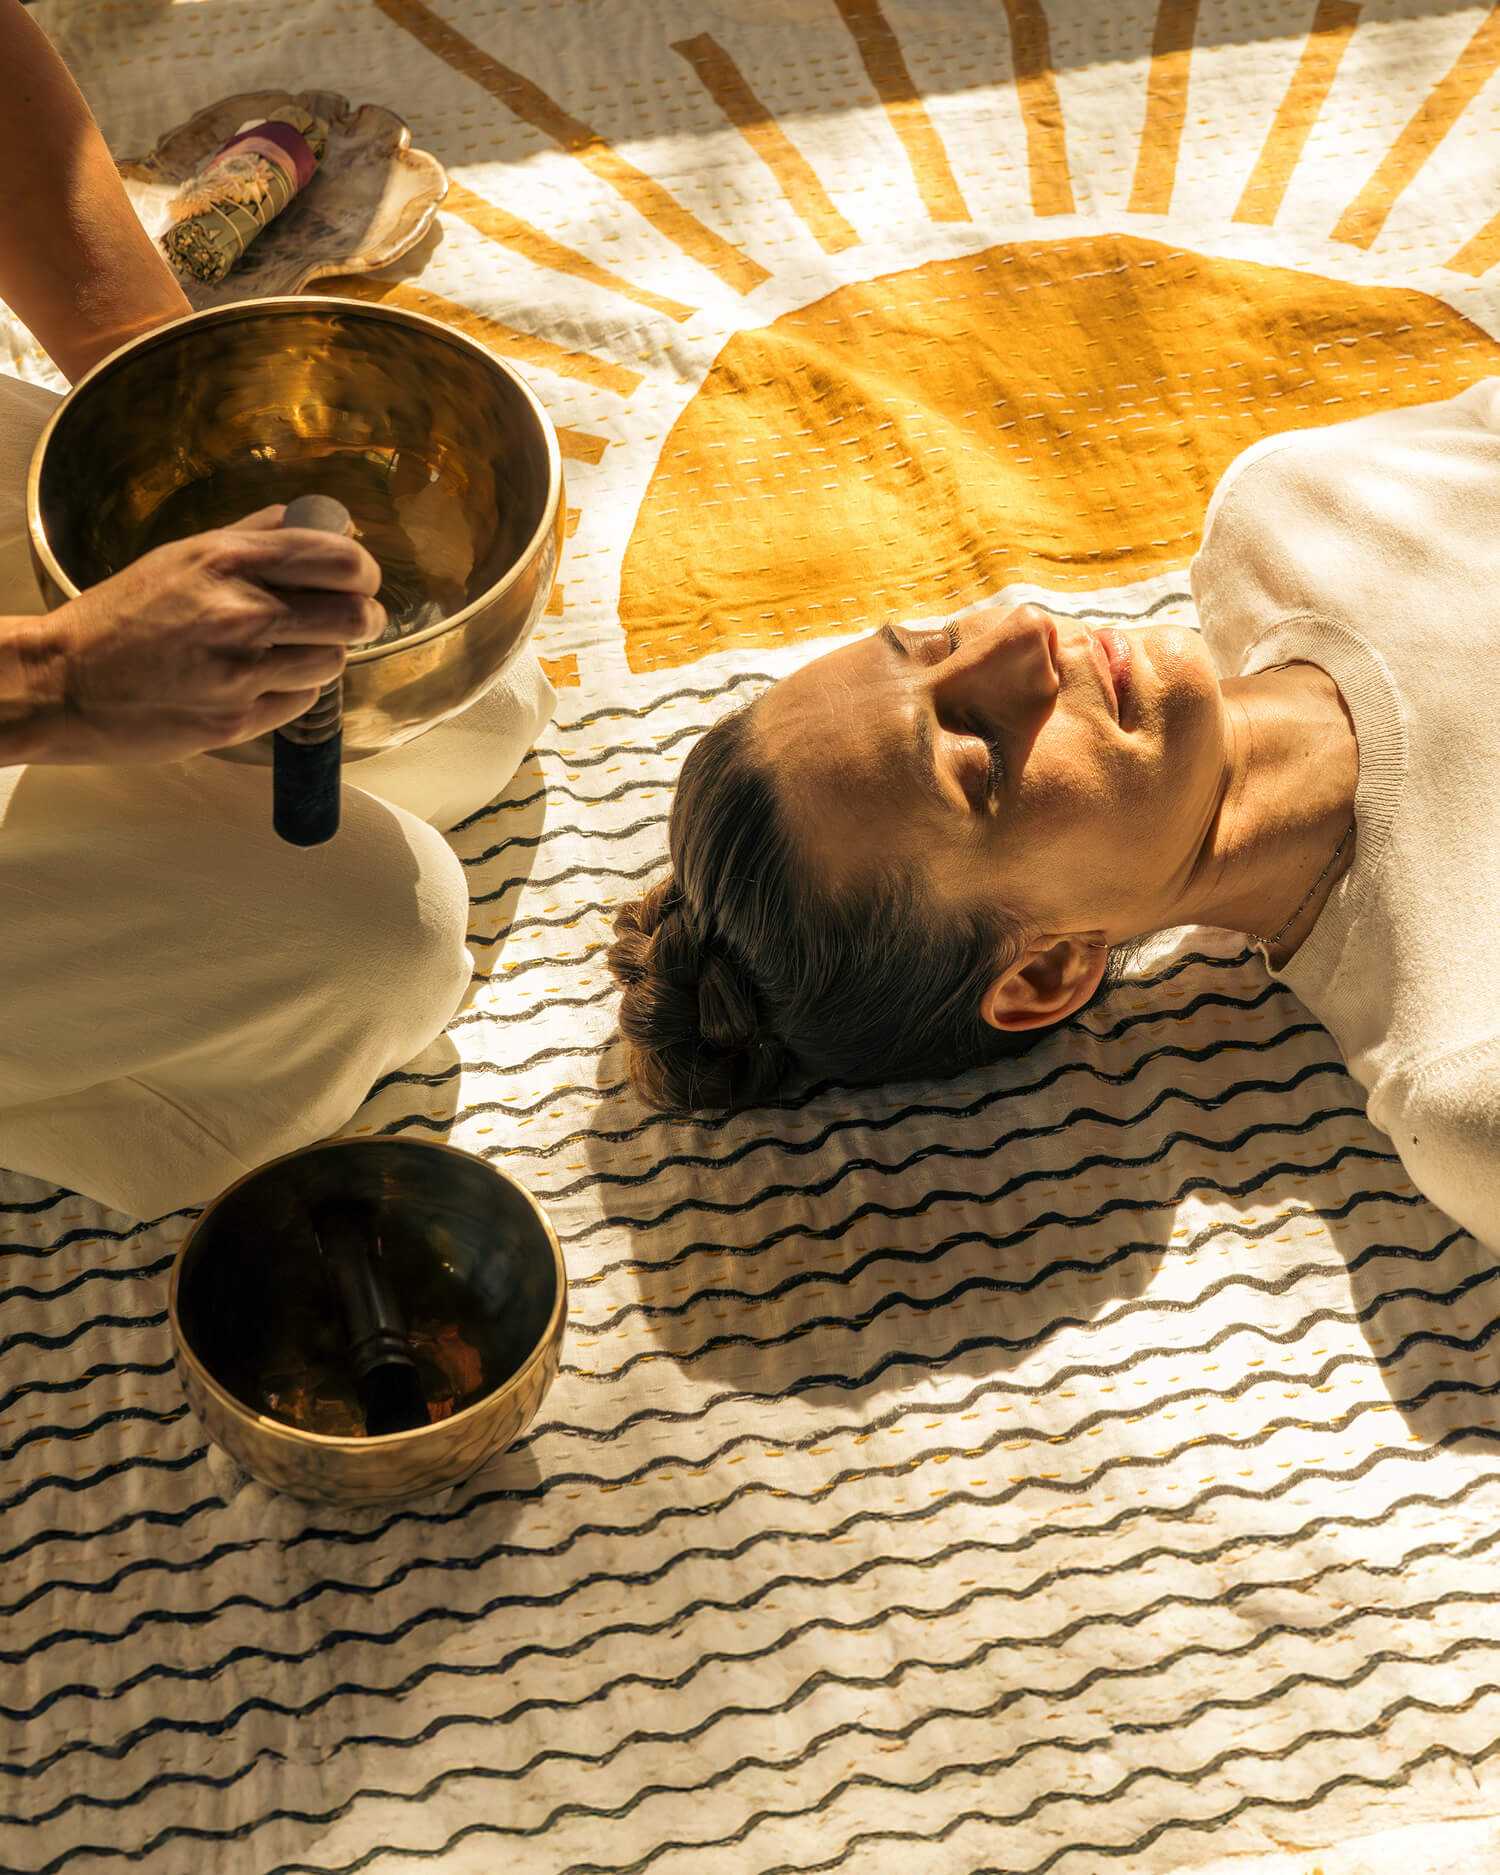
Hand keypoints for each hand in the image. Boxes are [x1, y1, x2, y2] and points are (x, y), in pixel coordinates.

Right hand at [35, 506, 385, 763]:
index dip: (362, 572)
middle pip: (354, 616)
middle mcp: (241, 612)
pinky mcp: (237, 718)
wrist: (64, 682)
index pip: (339, 561)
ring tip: (292, 653)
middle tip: (353, 621)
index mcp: (227, 561)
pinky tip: (260, 683)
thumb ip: (250, 537)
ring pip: (333, 662)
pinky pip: (302, 702)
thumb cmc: (120, 616)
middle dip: (363, 619)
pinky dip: (292, 692)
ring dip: (323, 656)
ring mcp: (241, 670)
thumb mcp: (181, 558)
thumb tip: (305, 517)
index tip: (359, 581)